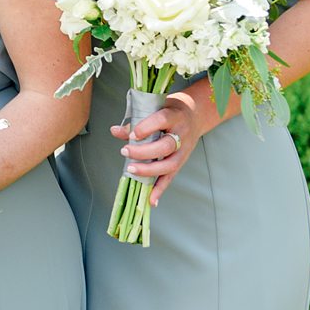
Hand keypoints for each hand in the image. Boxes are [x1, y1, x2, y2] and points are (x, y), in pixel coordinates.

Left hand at [111, 89, 202, 205]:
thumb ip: (136, 120)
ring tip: (131, 170)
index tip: (133, 134)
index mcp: (174, 116)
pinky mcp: (181, 162)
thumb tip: (114, 131)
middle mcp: (181, 134)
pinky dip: (160, 189)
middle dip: (144, 152)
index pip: (162, 120)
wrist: (195, 115)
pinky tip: (151, 200)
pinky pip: (170, 177)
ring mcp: (183, 151)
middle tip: (125, 151)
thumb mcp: (155, 108)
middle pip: (165, 146)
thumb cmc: (169, 110)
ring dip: (150, 170)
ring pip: (169, 164)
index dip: (147, 128)